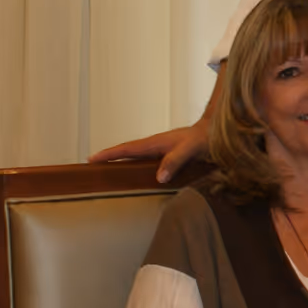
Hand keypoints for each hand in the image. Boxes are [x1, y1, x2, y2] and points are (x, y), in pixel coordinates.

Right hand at [88, 124, 208, 182]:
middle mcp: (155, 145)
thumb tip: (159, 177)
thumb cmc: (205, 138)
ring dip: (120, 161)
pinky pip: (145, 160)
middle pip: (126, 151)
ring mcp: (160, 149)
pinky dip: (135, 164)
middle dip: (108, 157)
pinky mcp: (166, 154)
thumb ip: (176, 161)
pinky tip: (134, 173)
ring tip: (106, 171)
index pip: (127, 149)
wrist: (216, 130)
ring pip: (134, 155)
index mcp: (156, 142)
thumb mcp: (192, 149)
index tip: (91, 159)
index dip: (109, 154)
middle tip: (90, 165)